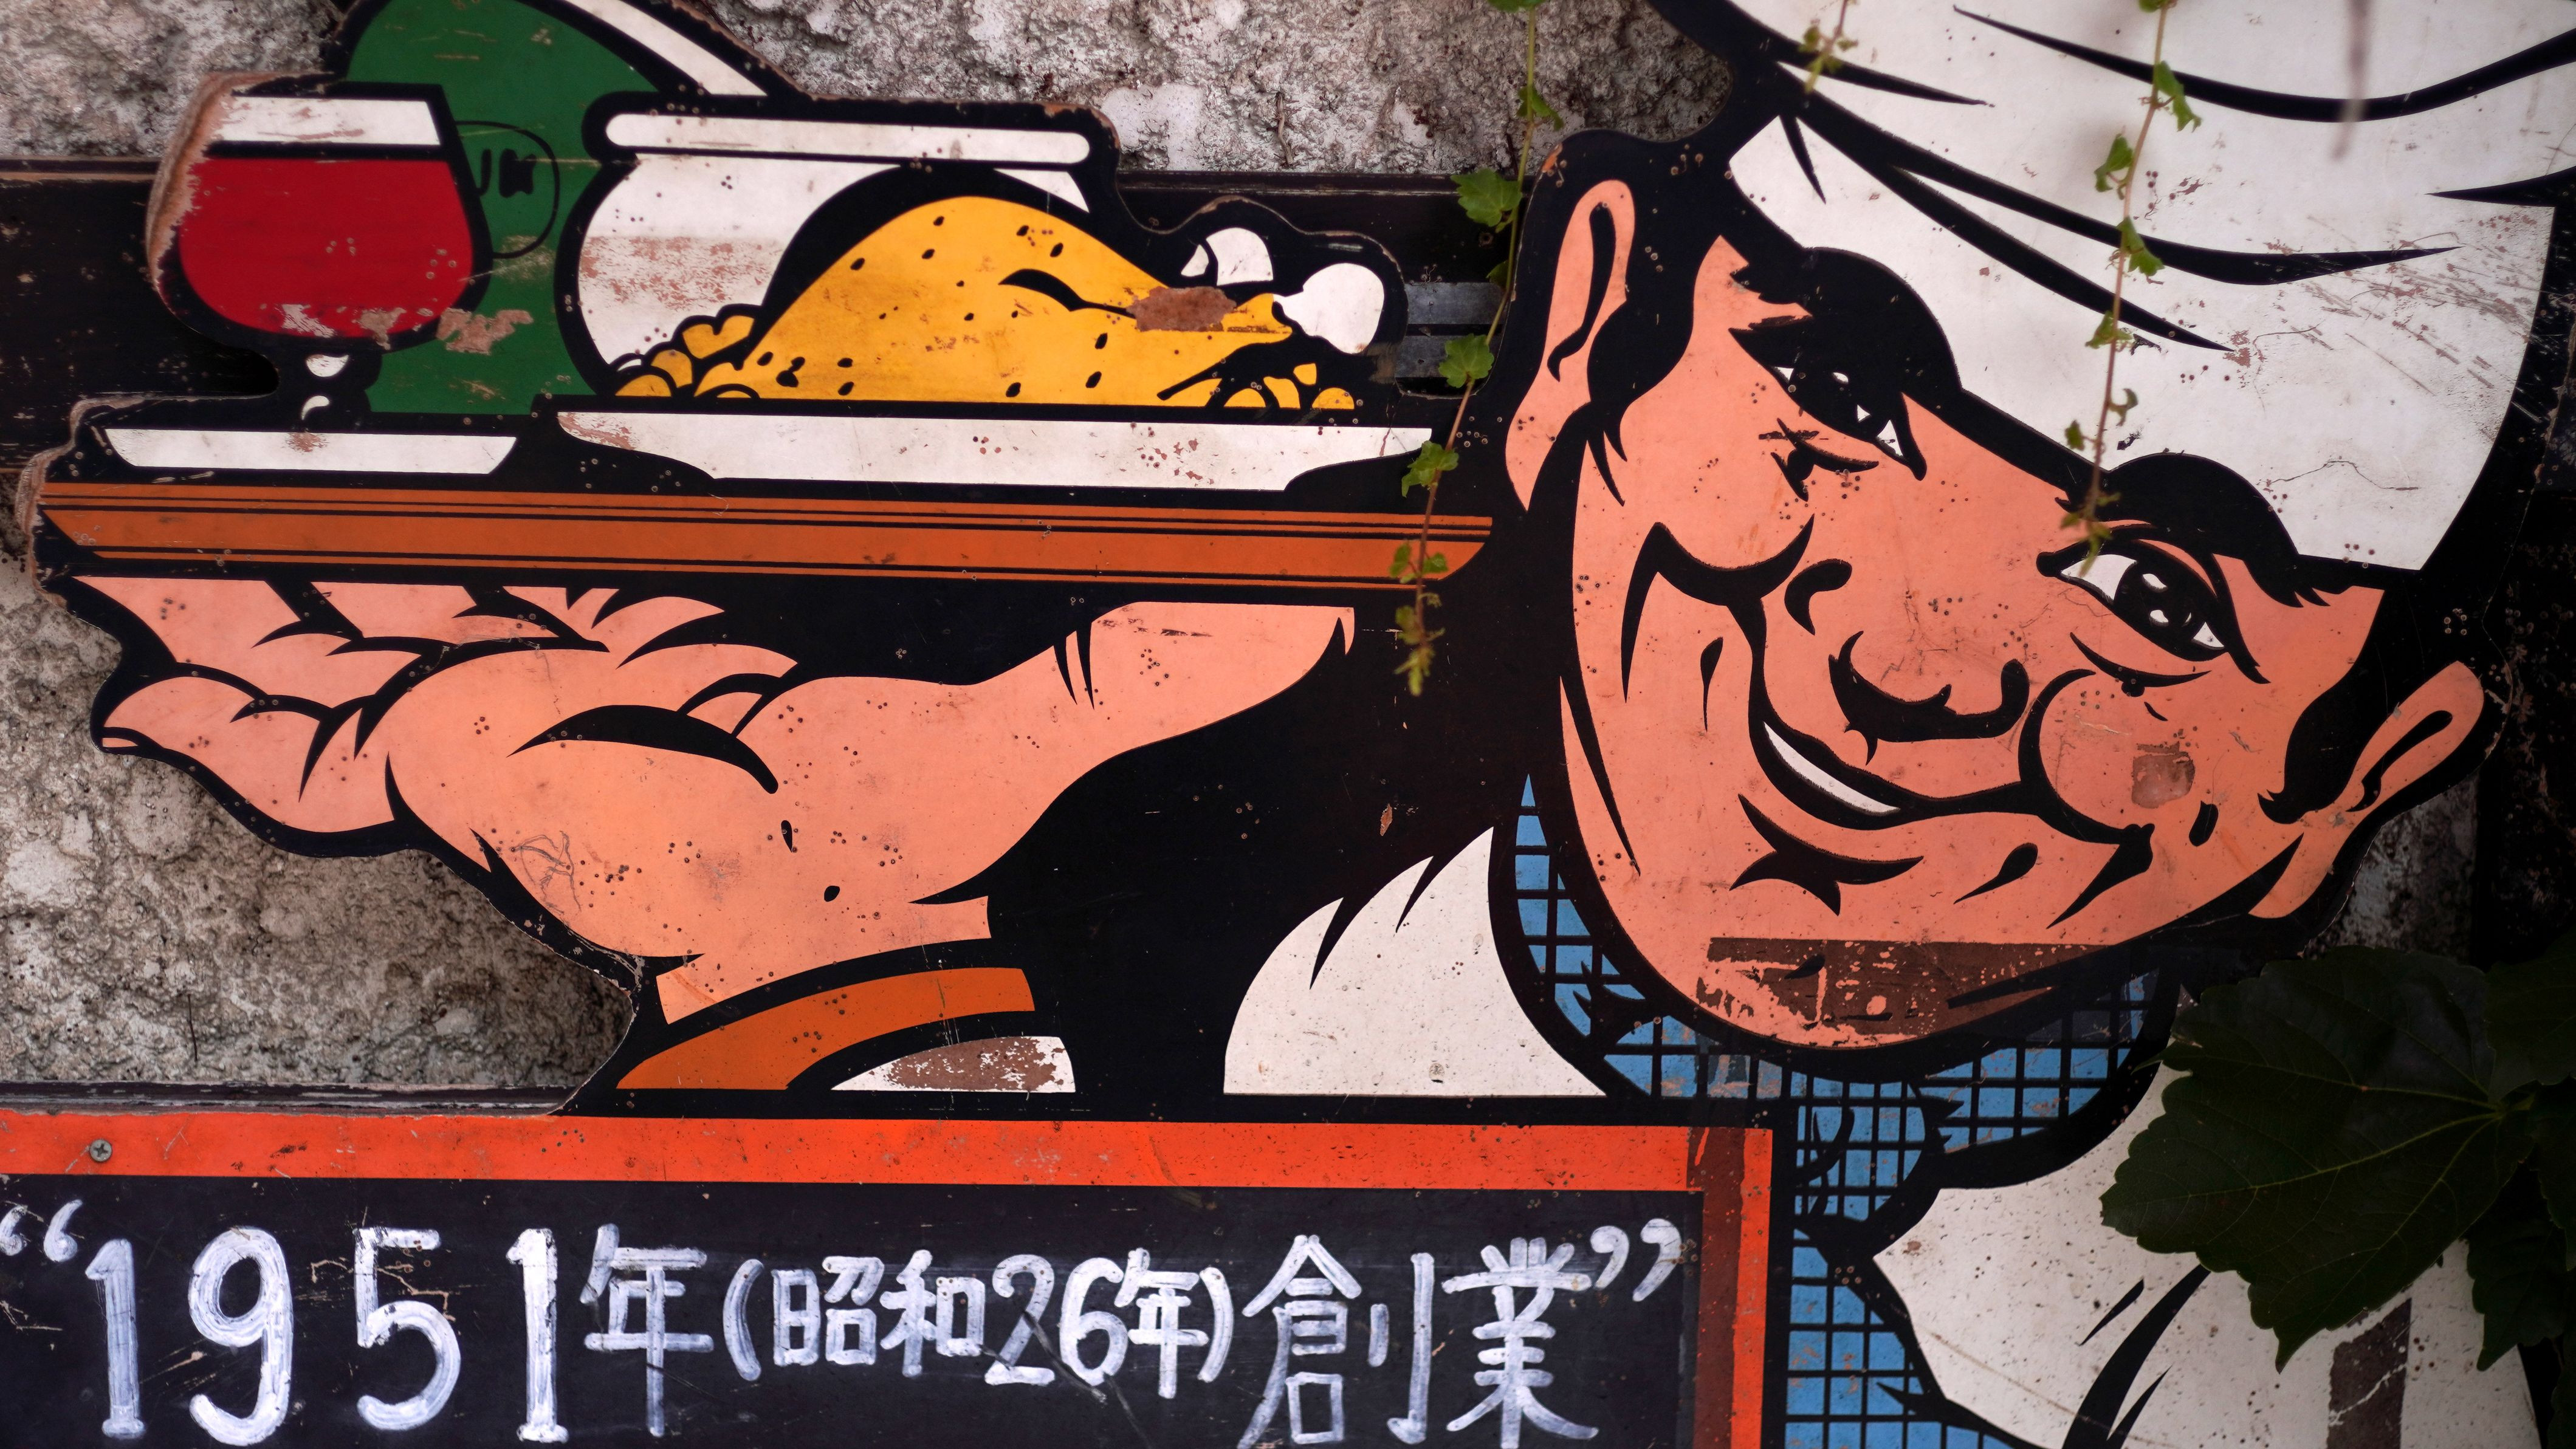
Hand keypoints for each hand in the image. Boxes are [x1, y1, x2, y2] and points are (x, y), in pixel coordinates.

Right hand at [72, 576, 1348, 1015]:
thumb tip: (1295, 605)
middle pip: (449, 573)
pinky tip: (146, 682)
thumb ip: (1154, 655)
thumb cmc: (882, 843)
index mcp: (691, 623)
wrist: (801, 953)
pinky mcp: (441, 765)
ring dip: (265, 608)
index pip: (589, 536)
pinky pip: (308, 738)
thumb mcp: (1019, 720)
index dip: (531, 486)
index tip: (484, 440)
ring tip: (154, 555)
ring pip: (356, 638)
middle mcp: (585, 654)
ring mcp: (501, 705)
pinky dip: (230, 713)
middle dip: (361, 538)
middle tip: (274, 478)